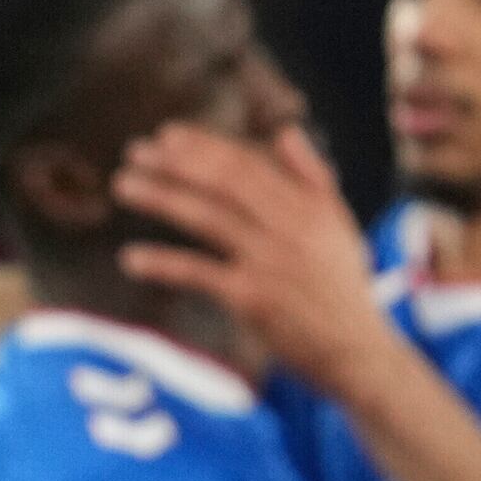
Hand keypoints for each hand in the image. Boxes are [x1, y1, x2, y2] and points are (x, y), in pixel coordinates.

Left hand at [113, 122, 394, 390]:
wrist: (357, 350)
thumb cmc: (342, 287)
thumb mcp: (338, 225)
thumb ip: (312, 176)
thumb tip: (285, 130)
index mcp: (308, 205)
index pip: (247, 164)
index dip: (203, 147)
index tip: (166, 135)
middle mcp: (289, 227)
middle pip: (222, 183)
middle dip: (175, 163)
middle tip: (135, 152)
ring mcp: (268, 262)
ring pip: (206, 218)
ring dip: (160, 197)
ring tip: (123, 185)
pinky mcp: (251, 299)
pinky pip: (198, 273)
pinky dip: (162, 263)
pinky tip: (131, 258)